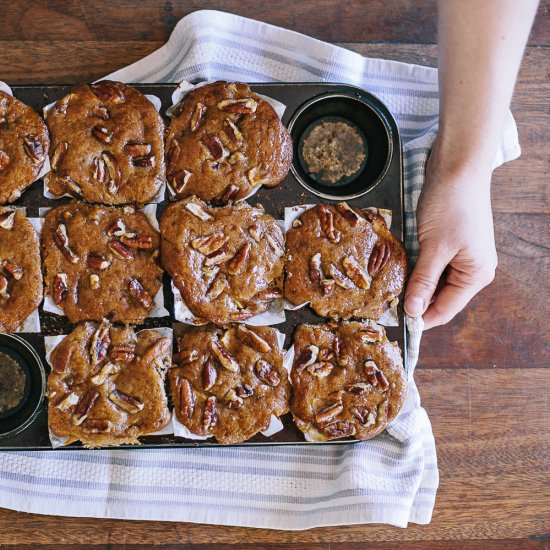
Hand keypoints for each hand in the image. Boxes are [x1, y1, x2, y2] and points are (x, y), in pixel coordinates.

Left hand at [403, 140, 497, 328]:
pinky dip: (417, 270)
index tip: (396, 324)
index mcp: (476, 275)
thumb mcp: (435, 247)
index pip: (446, 309)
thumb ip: (423, 280)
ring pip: (434, 282)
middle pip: (440, 298)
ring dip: (415, 286)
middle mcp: (473, 269)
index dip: (422, 319)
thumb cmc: (451, 205)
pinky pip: (433, 267)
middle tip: (386, 305)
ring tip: (390, 290)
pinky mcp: (451, 244)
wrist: (457, 166)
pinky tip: (400, 271)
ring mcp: (462, 256)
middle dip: (416, 302)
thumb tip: (413, 310)